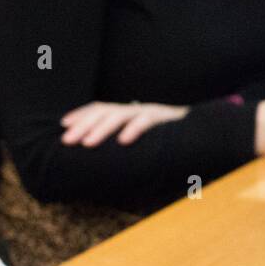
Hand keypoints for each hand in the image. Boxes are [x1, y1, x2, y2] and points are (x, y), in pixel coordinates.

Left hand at [60, 100, 187, 145]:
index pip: (99, 108)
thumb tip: (95, 157)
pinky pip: (147, 121)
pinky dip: (134, 130)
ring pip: (120, 115)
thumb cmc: (165, 142)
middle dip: (83, 125)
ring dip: (101, 129)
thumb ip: (120, 145)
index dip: (80, 115)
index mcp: (127, 113)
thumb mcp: (139, 141)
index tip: (63, 125)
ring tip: (87, 143)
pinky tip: (123, 141)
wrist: (201, 133)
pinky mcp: (165, 118)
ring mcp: (150, 111)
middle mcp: (135, 109)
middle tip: (66, 141)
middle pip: (104, 111)